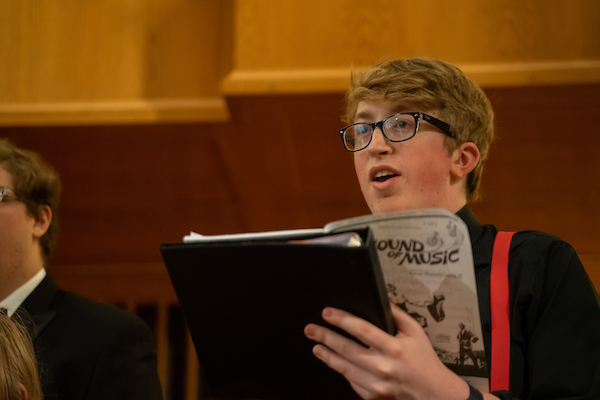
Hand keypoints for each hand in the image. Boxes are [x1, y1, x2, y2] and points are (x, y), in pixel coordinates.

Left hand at [304, 303, 470, 399]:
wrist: (432, 393)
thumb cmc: (423, 360)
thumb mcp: (415, 332)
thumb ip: (396, 314)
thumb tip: (381, 298)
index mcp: (393, 347)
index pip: (361, 329)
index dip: (341, 319)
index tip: (327, 313)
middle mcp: (383, 366)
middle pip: (346, 349)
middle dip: (325, 336)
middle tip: (310, 329)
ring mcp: (376, 384)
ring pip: (344, 367)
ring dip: (327, 355)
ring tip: (316, 346)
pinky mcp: (372, 396)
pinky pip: (351, 381)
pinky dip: (342, 370)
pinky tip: (334, 361)